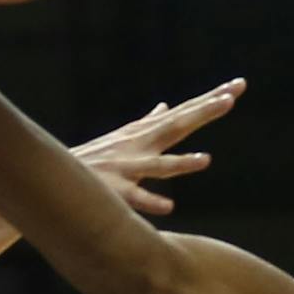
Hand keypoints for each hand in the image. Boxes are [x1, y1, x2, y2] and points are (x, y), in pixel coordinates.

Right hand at [72, 79, 245, 215]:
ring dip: (181, 164)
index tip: (238, 86)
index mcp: (145, 134)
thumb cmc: (94, 159)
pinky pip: (133, 199)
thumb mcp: (124, 137)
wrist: (54, 174)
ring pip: (158, 166)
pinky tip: (168, 208)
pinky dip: (149, 202)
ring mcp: (127, 167)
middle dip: (204, 112)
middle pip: (178, 126)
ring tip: (206, 161)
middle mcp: (139, 145)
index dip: (211, 100)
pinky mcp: (113, 191)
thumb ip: (148, 123)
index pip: (185, 113)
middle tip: (231, 97)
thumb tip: (165, 106)